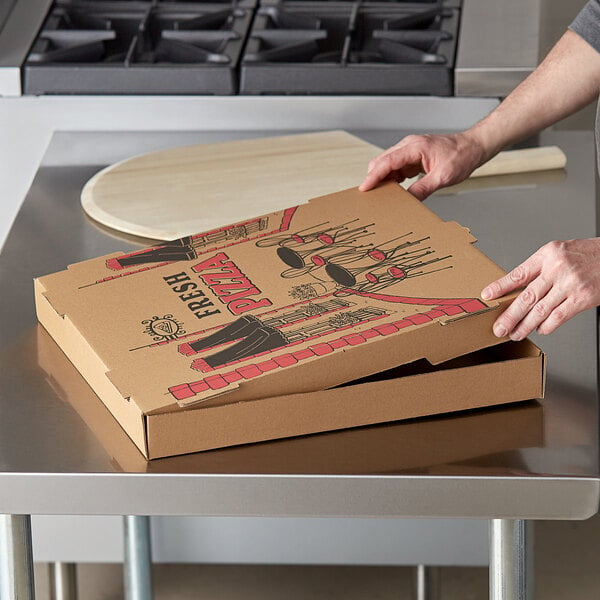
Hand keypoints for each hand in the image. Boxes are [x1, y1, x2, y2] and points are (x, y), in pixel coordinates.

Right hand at [359, 132, 487, 199]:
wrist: (473, 147)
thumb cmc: (461, 156)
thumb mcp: (443, 177)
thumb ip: (422, 189)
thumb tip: (407, 201)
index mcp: (415, 147)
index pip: (387, 162)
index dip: (373, 176)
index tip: (364, 188)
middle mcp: (409, 146)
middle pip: (382, 161)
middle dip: (374, 178)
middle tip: (370, 195)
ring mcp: (410, 151)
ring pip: (387, 165)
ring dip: (383, 179)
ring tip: (382, 195)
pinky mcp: (413, 157)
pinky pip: (396, 168)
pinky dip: (392, 178)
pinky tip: (395, 189)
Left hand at [481, 238, 599, 339]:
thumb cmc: (586, 254)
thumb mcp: (558, 252)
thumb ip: (539, 268)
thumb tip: (515, 289)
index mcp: (547, 255)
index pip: (518, 274)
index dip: (501, 286)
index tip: (487, 296)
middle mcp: (557, 269)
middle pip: (527, 297)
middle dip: (510, 315)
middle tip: (498, 328)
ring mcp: (571, 284)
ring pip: (541, 310)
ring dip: (525, 325)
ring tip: (515, 334)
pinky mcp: (583, 297)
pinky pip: (559, 316)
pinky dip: (547, 325)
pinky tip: (540, 329)